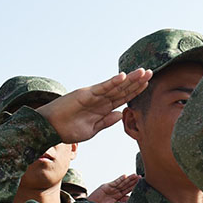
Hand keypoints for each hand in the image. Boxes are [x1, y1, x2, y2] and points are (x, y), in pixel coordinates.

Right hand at [38, 70, 152, 143]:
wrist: (50, 129)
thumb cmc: (68, 130)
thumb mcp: (92, 129)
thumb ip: (106, 121)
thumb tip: (120, 114)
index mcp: (102, 108)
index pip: (122, 98)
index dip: (135, 91)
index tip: (148, 85)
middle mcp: (100, 99)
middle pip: (122, 89)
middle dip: (137, 82)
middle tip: (151, 72)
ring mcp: (93, 95)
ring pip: (115, 86)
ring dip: (129, 79)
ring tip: (143, 72)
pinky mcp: (85, 94)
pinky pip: (101, 88)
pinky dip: (111, 82)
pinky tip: (122, 76)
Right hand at [86, 174, 138, 202]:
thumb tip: (131, 202)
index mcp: (119, 200)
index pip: (128, 193)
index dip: (134, 190)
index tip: (142, 187)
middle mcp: (116, 194)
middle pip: (126, 187)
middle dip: (134, 182)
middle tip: (141, 178)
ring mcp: (111, 190)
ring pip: (122, 183)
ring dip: (129, 179)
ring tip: (135, 175)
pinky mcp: (106, 187)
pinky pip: (115, 182)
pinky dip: (120, 179)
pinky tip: (125, 176)